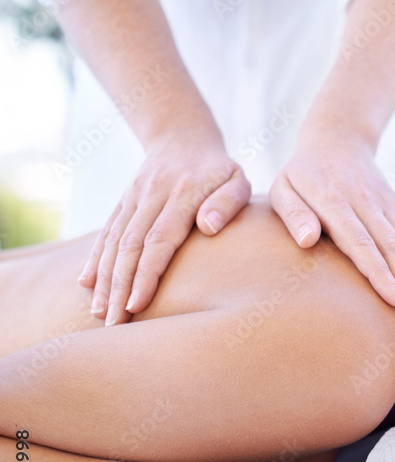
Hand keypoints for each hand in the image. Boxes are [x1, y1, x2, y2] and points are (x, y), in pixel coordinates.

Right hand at [79, 133, 250, 325]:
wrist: (182, 136)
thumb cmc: (220, 169)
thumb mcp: (237, 180)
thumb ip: (228, 202)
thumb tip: (209, 226)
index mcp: (182, 195)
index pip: (160, 240)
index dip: (146, 274)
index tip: (136, 304)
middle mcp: (151, 197)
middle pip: (131, 247)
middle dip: (120, 287)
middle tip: (114, 323)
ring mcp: (133, 199)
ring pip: (114, 242)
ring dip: (105, 279)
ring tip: (100, 313)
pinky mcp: (123, 202)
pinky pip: (106, 232)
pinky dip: (95, 259)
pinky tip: (87, 284)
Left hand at [269, 130, 394, 328]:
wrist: (338, 139)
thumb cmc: (302, 174)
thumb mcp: (283, 188)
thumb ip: (293, 214)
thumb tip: (307, 241)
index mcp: (336, 201)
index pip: (362, 242)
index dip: (380, 273)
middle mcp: (367, 202)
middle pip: (392, 249)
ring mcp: (387, 204)